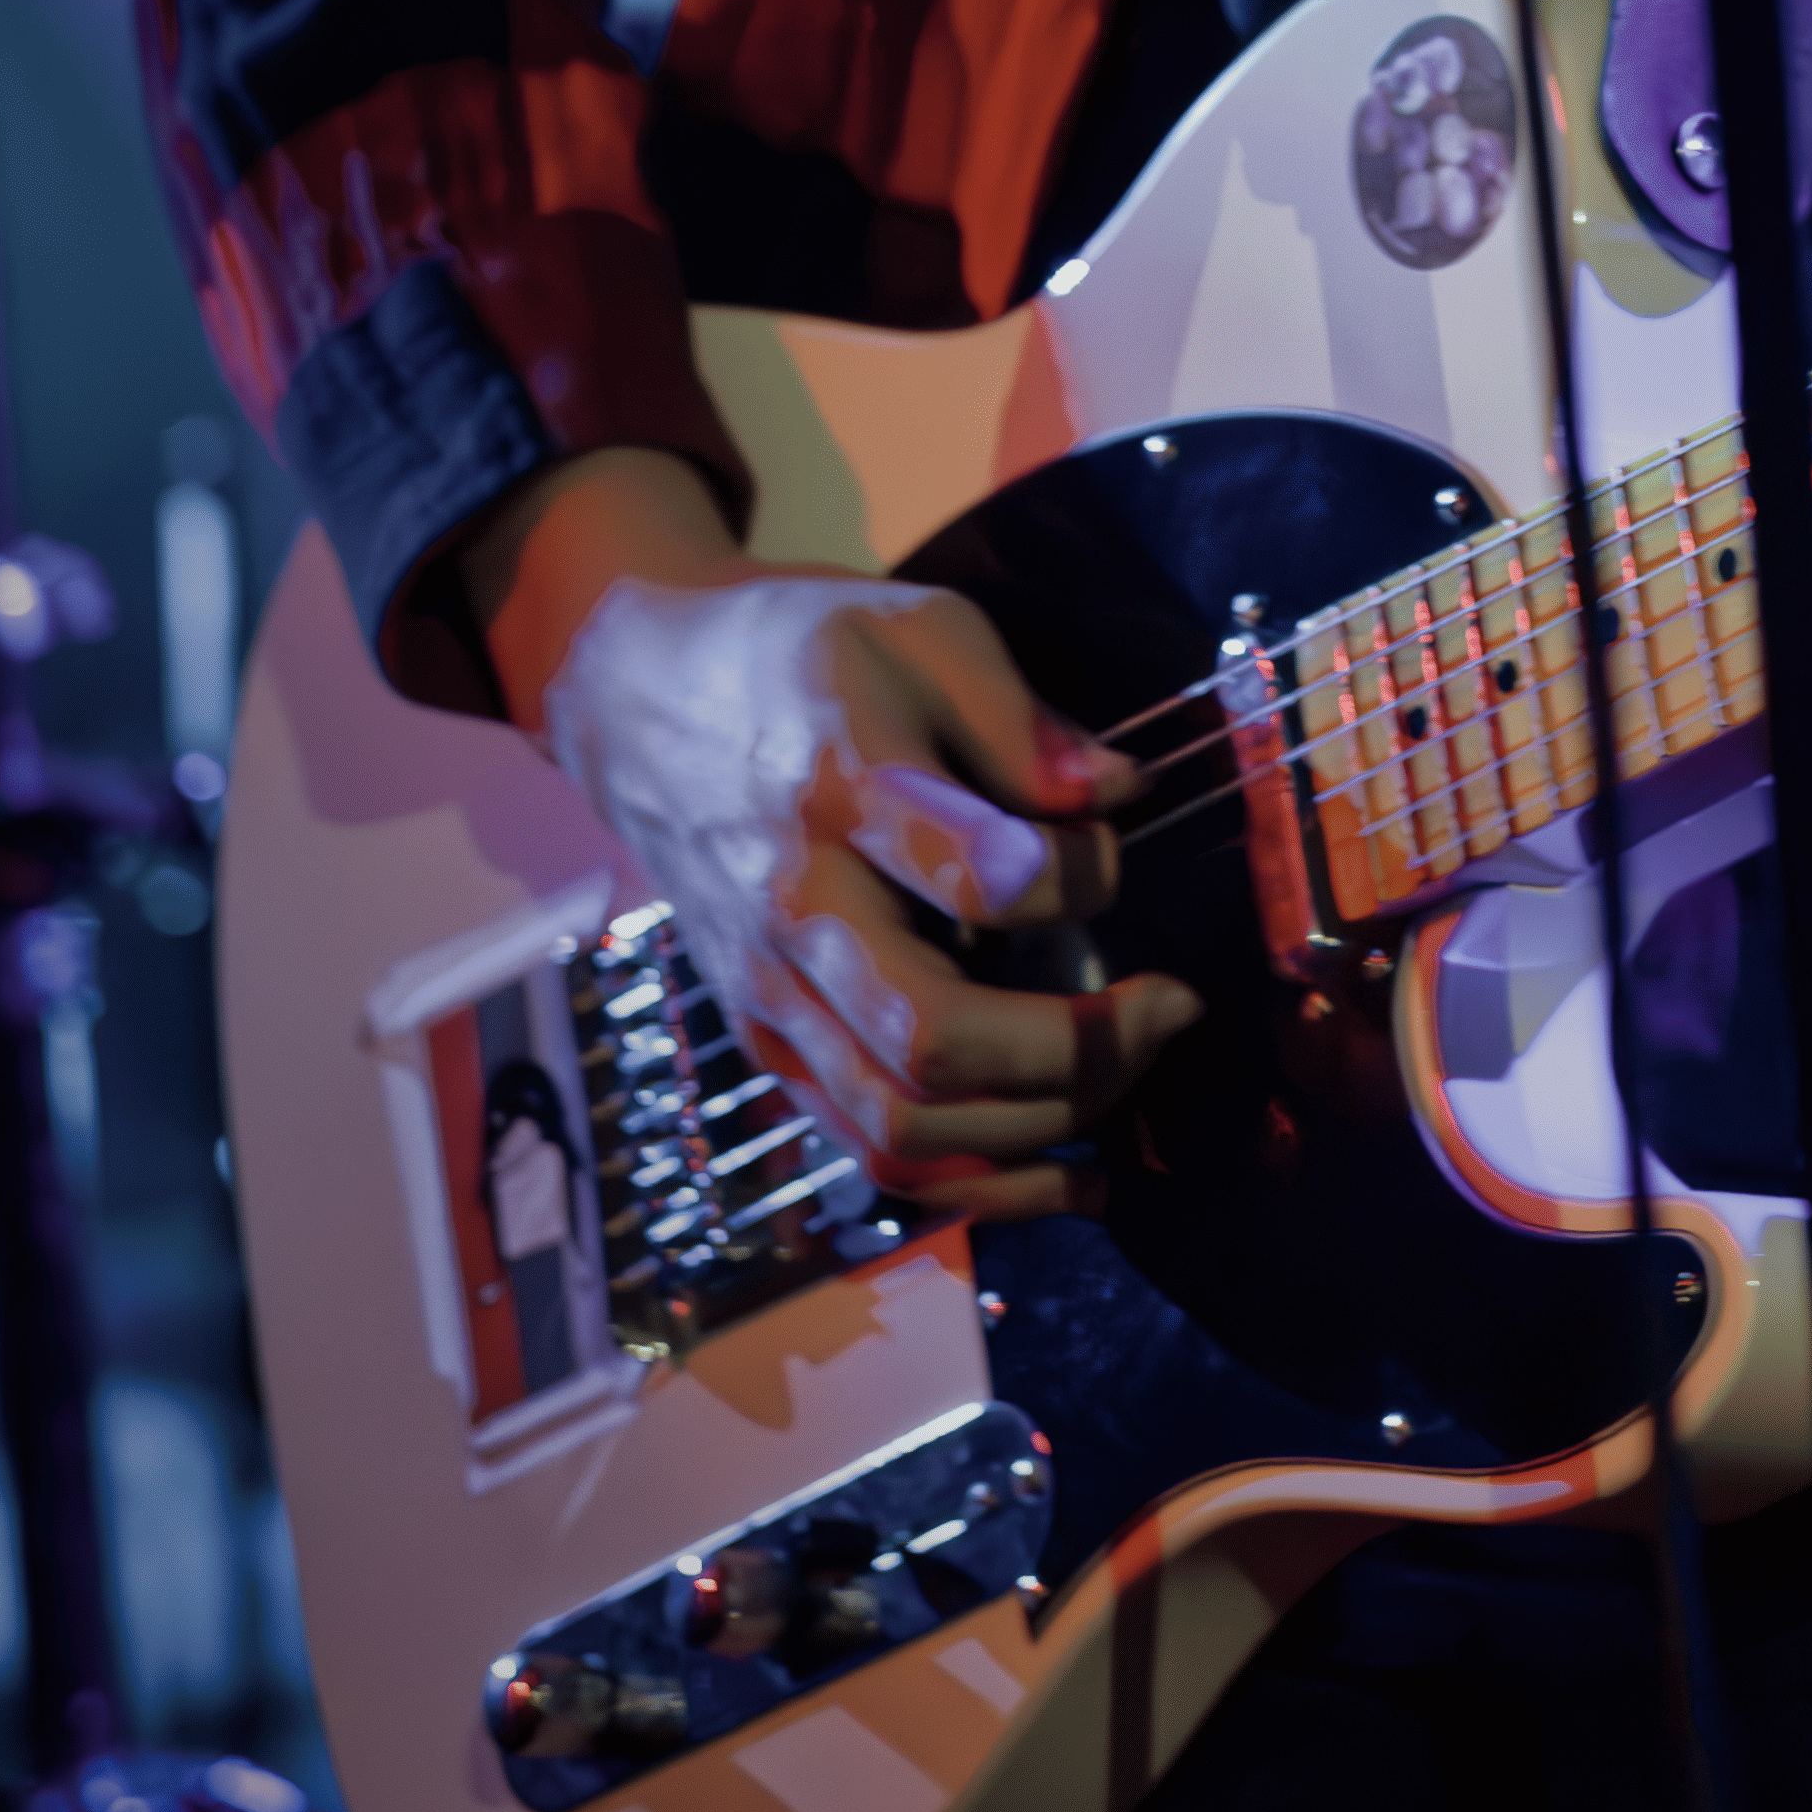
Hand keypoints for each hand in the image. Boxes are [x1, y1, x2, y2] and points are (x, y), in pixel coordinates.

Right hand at [462, 449, 1201, 1220]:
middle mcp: (794, 913)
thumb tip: (1122, 793)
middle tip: (1171, 1006)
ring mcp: (770, 994)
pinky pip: (870, 1150)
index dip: (1081, 877)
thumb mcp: (917, 628)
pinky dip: (979, 1182)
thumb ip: (1019, 721)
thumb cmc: (801, 651)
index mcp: (838, 790)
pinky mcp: (767, 1042)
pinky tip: (1068, 1167)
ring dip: (1038, 1128)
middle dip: (1078, 1049)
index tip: (1117, 844)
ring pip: (901, 1124)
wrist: (639, 698)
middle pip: (934, 1039)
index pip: (978, 874)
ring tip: (1132, 1074)